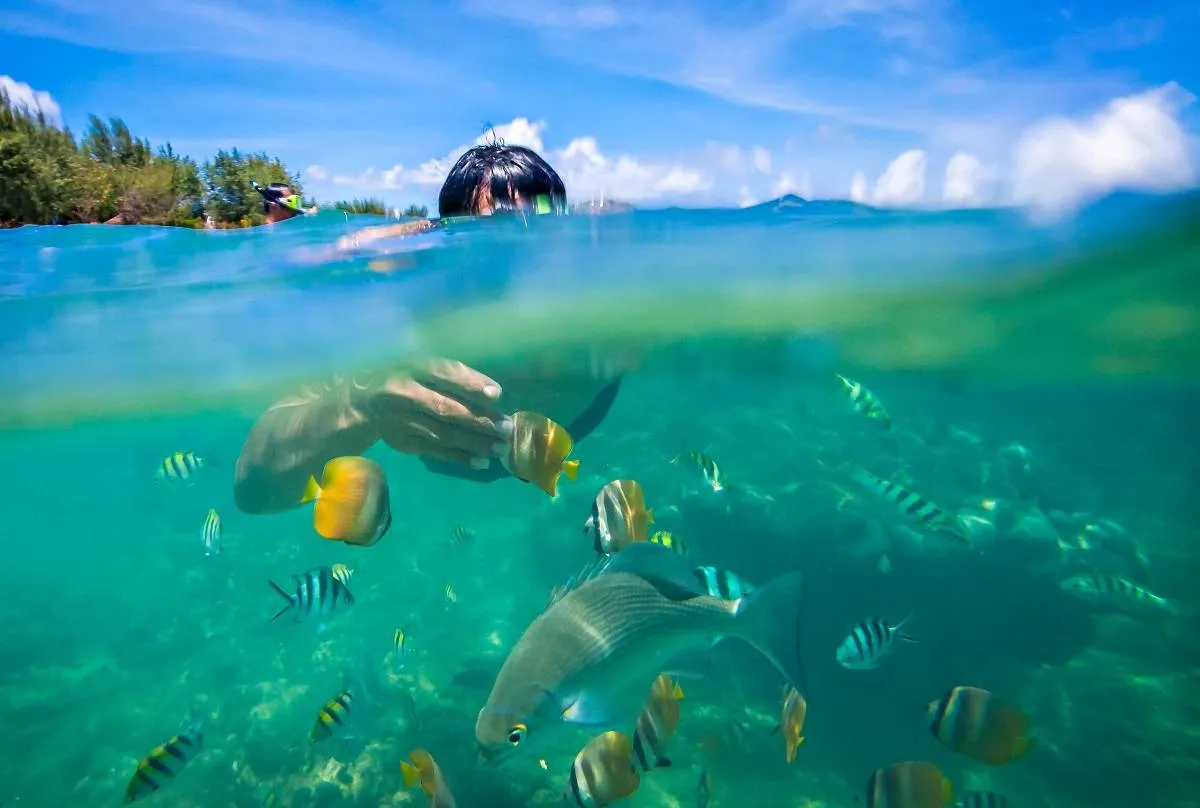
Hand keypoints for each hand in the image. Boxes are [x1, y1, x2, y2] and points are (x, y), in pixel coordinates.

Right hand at [366, 359, 513, 468]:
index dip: (470, 383)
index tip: (497, 394)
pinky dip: (458, 457)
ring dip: (473, 442)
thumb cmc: (405, 376)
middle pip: (445, 408)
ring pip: (442, 433)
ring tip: (500, 448)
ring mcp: (402, 420)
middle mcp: (404, 393)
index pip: (443, 373)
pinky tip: (481, 461)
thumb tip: (492, 393)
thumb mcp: (421, 365)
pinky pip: (434, 451)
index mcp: (411, 367)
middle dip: (479, 420)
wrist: (362, 401)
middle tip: (506, 428)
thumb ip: (450, 375)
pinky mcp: (402, 441)